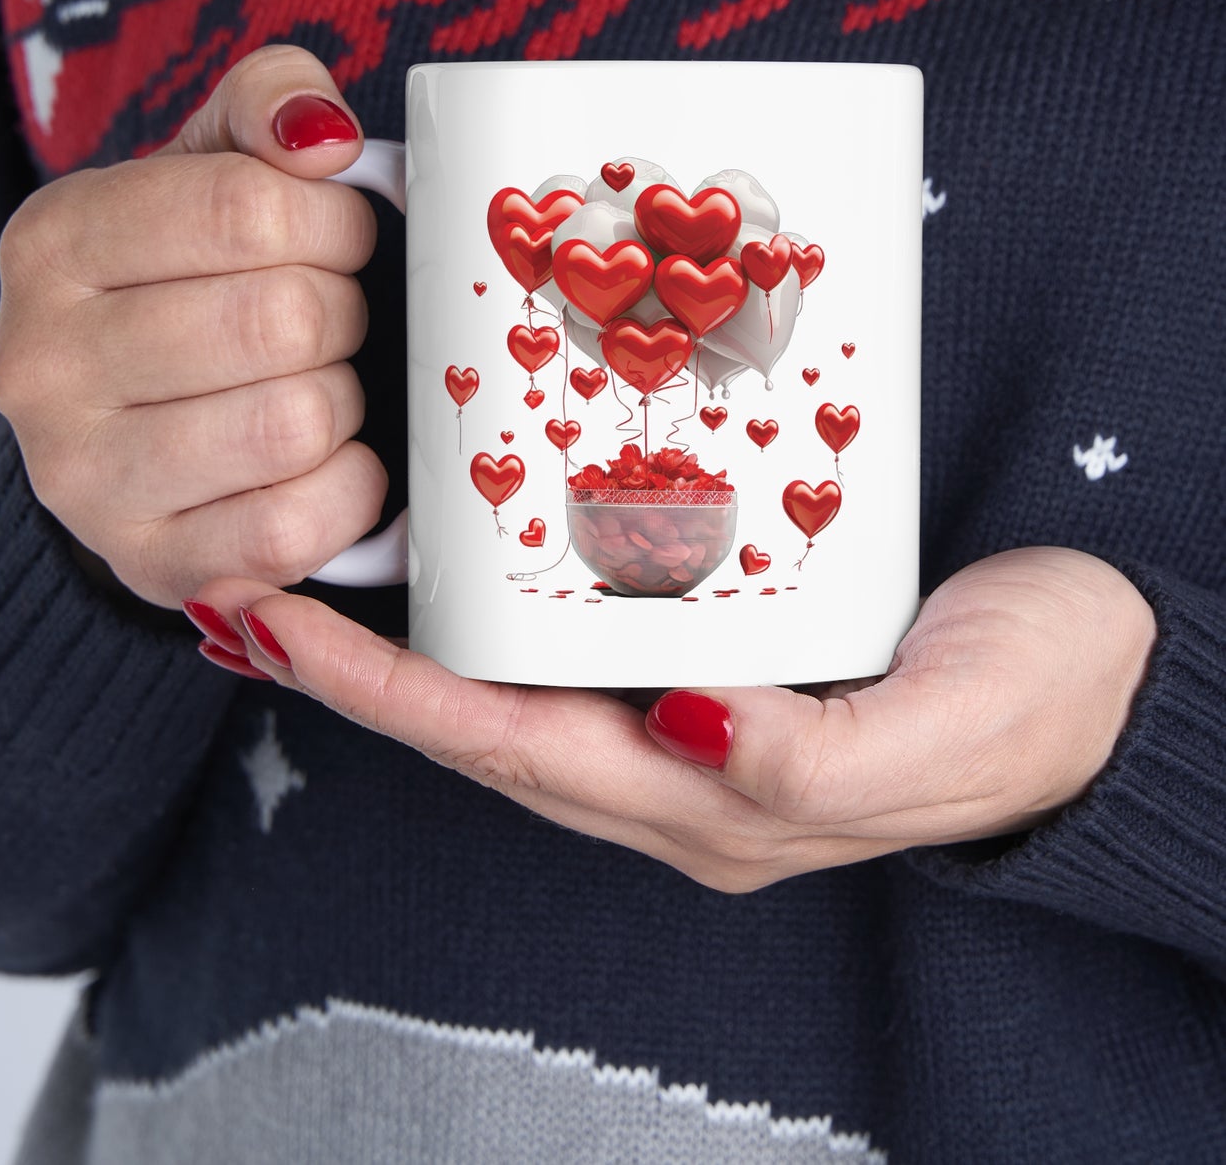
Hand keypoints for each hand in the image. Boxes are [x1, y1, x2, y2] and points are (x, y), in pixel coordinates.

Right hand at [0, 46, 385, 606]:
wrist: (124, 428)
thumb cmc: (188, 283)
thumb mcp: (209, 166)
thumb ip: (267, 105)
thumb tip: (324, 136)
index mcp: (53, 242)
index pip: (247, 208)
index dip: (334, 223)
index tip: (338, 239)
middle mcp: (42, 365)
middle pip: (282, 319)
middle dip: (342, 313)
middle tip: (329, 320)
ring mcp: (84, 480)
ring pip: (294, 423)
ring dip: (342, 401)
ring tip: (316, 387)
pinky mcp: (150, 565)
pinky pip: (295, 527)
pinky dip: (348, 489)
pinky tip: (328, 463)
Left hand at [190, 548, 1155, 889]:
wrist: (1110, 673)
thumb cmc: (1037, 704)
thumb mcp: (943, 736)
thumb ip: (812, 762)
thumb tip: (686, 727)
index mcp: (715, 803)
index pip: (510, 750)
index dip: (385, 696)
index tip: (275, 626)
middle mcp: (678, 770)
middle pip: (481, 726)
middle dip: (356, 672)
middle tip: (249, 586)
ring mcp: (690, 719)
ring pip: (515, 688)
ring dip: (408, 644)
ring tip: (315, 571)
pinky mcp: (718, 657)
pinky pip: (576, 641)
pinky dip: (495, 609)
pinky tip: (461, 556)